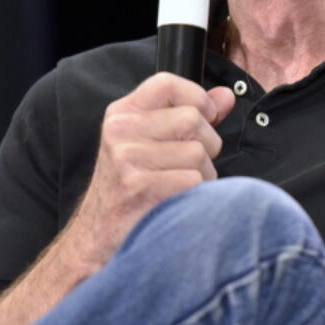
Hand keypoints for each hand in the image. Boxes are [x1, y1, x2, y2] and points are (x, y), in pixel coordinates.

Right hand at [69, 73, 235, 267]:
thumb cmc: (130, 191)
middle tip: (186, 167)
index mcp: (122, 114)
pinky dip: (196, 197)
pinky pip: (194, 181)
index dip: (197, 98)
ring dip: (203, 177)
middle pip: (193, 119)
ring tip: (179, 189)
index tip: (204, 118)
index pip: (168, 83)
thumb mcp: (151, 143)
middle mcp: (120, 131)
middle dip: (206, 146)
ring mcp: (127, 159)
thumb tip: (226, 96)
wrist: (98, 241)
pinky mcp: (139, 187)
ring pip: (198, 153)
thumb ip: (190, 115)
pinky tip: (177, 204)